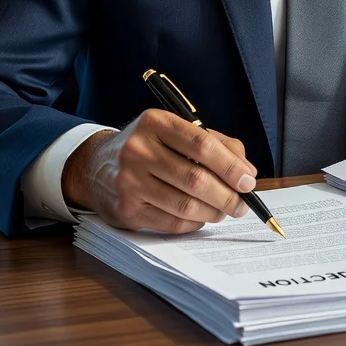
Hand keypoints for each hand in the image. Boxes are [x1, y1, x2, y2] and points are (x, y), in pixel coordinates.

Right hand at [61, 110, 258, 232]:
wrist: (97, 166)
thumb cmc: (149, 146)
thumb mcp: (177, 131)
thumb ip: (216, 144)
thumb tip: (247, 172)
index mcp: (155, 123)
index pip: (201, 145)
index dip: (230, 165)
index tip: (248, 180)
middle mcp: (138, 150)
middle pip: (195, 179)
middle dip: (227, 195)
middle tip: (242, 203)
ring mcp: (129, 182)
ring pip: (185, 205)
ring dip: (213, 212)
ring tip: (225, 210)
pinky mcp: (127, 211)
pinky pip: (171, 223)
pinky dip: (194, 222)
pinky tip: (201, 216)